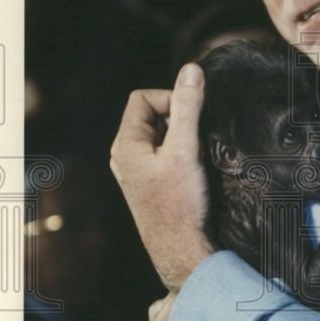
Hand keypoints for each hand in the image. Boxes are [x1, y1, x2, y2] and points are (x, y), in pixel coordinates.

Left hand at [110, 64, 214, 291]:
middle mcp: (124, 156)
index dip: (169, 99)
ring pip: (160, 137)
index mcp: (124, 144)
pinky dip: (181, 156)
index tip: (191, 118)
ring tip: (195, 159)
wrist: (181, 251)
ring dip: (182, 140)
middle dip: (178, 121)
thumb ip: (188, 107)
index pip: (142, 98)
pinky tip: (193, 173)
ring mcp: (135, 172)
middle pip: (151, 116)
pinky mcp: (149, 185)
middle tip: (195, 142)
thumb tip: (192, 69)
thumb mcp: (186, 149)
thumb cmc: (180, 203)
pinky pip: (164, 156)